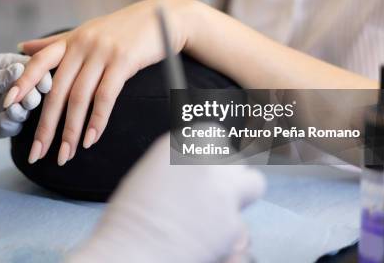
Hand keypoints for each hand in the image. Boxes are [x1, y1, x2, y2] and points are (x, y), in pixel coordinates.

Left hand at [0, 54, 50, 173]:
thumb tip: (23, 69)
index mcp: (5, 66)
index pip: (30, 68)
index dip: (39, 74)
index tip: (42, 81)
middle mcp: (9, 85)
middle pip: (33, 89)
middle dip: (34, 94)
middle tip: (29, 100)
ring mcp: (5, 106)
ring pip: (27, 108)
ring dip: (25, 109)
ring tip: (15, 109)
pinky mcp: (0, 125)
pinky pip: (15, 125)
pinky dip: (13, 122)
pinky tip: (4, 119)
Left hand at [7, 0, 197, 165]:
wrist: (162, 16)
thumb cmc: (124, 28)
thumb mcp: (86, 32)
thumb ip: (55, 44)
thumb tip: (22, 47)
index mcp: (71, 40)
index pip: (39, 62)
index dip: (23, 82)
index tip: (8, 105)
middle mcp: (82, 45)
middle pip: (57, 91)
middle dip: (45, 126)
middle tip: (37, 153)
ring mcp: (102, 53)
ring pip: (79, 99)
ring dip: (71, 131)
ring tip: (65, 155)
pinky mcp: (123, 62)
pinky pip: (105, 97)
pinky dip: (97, 121)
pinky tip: (91, 140)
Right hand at [66, 134, 264, 262]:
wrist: (131, 249)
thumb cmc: (130, 218)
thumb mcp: (150, 173)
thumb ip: (180, 166)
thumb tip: (196, 176)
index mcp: (181, 145)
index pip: (214, 134)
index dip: (212, 152)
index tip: (207, 164)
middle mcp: (207, 163)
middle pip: (237, 159)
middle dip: (230, 174)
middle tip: (215, 190)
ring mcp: (224, 193)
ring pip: (253, 184)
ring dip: (239, 195)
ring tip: (217, 212)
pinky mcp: (233, 224)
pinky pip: (243, 222)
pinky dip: (229, 231)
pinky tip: (206, 237)